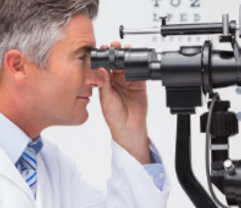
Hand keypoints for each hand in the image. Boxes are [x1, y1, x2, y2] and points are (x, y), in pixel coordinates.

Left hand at [95, 41, 150, 163]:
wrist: (129, 128)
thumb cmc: (114, 117)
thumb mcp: (106, 99)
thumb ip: (104, 84)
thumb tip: (100, 69)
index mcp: (105, 83)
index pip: (104, 66)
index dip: (104, 56)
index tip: (103, 48)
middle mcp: (116, 81)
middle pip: (116, 62)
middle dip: (116, 52)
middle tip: (115, 45)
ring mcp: (128, 82)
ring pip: (127, 64)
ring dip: (127, 56)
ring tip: (126, 49)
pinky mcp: (139, 84)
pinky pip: (139, 71)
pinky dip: (139, 65)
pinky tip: (136, 60)